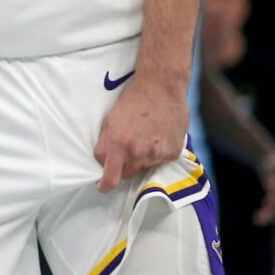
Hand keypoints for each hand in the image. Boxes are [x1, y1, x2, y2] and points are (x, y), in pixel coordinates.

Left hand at [94, 76, 189, 191]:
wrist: (161, 87)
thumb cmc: (132, 101)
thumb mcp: (110, 121)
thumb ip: (104, 145)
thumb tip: (102, 163)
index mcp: (120, 144)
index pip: (111, 177)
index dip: (105, 185)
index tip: (103, 187)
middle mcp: (139, 152)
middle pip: (128, 174)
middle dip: (124, 166)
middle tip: (126, 149)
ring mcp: (158, 154)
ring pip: (144, 167)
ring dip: (141, 158)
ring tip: (144, 137)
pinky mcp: (173, 153)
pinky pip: (160, 162)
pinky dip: (157, 154)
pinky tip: (157, 136)